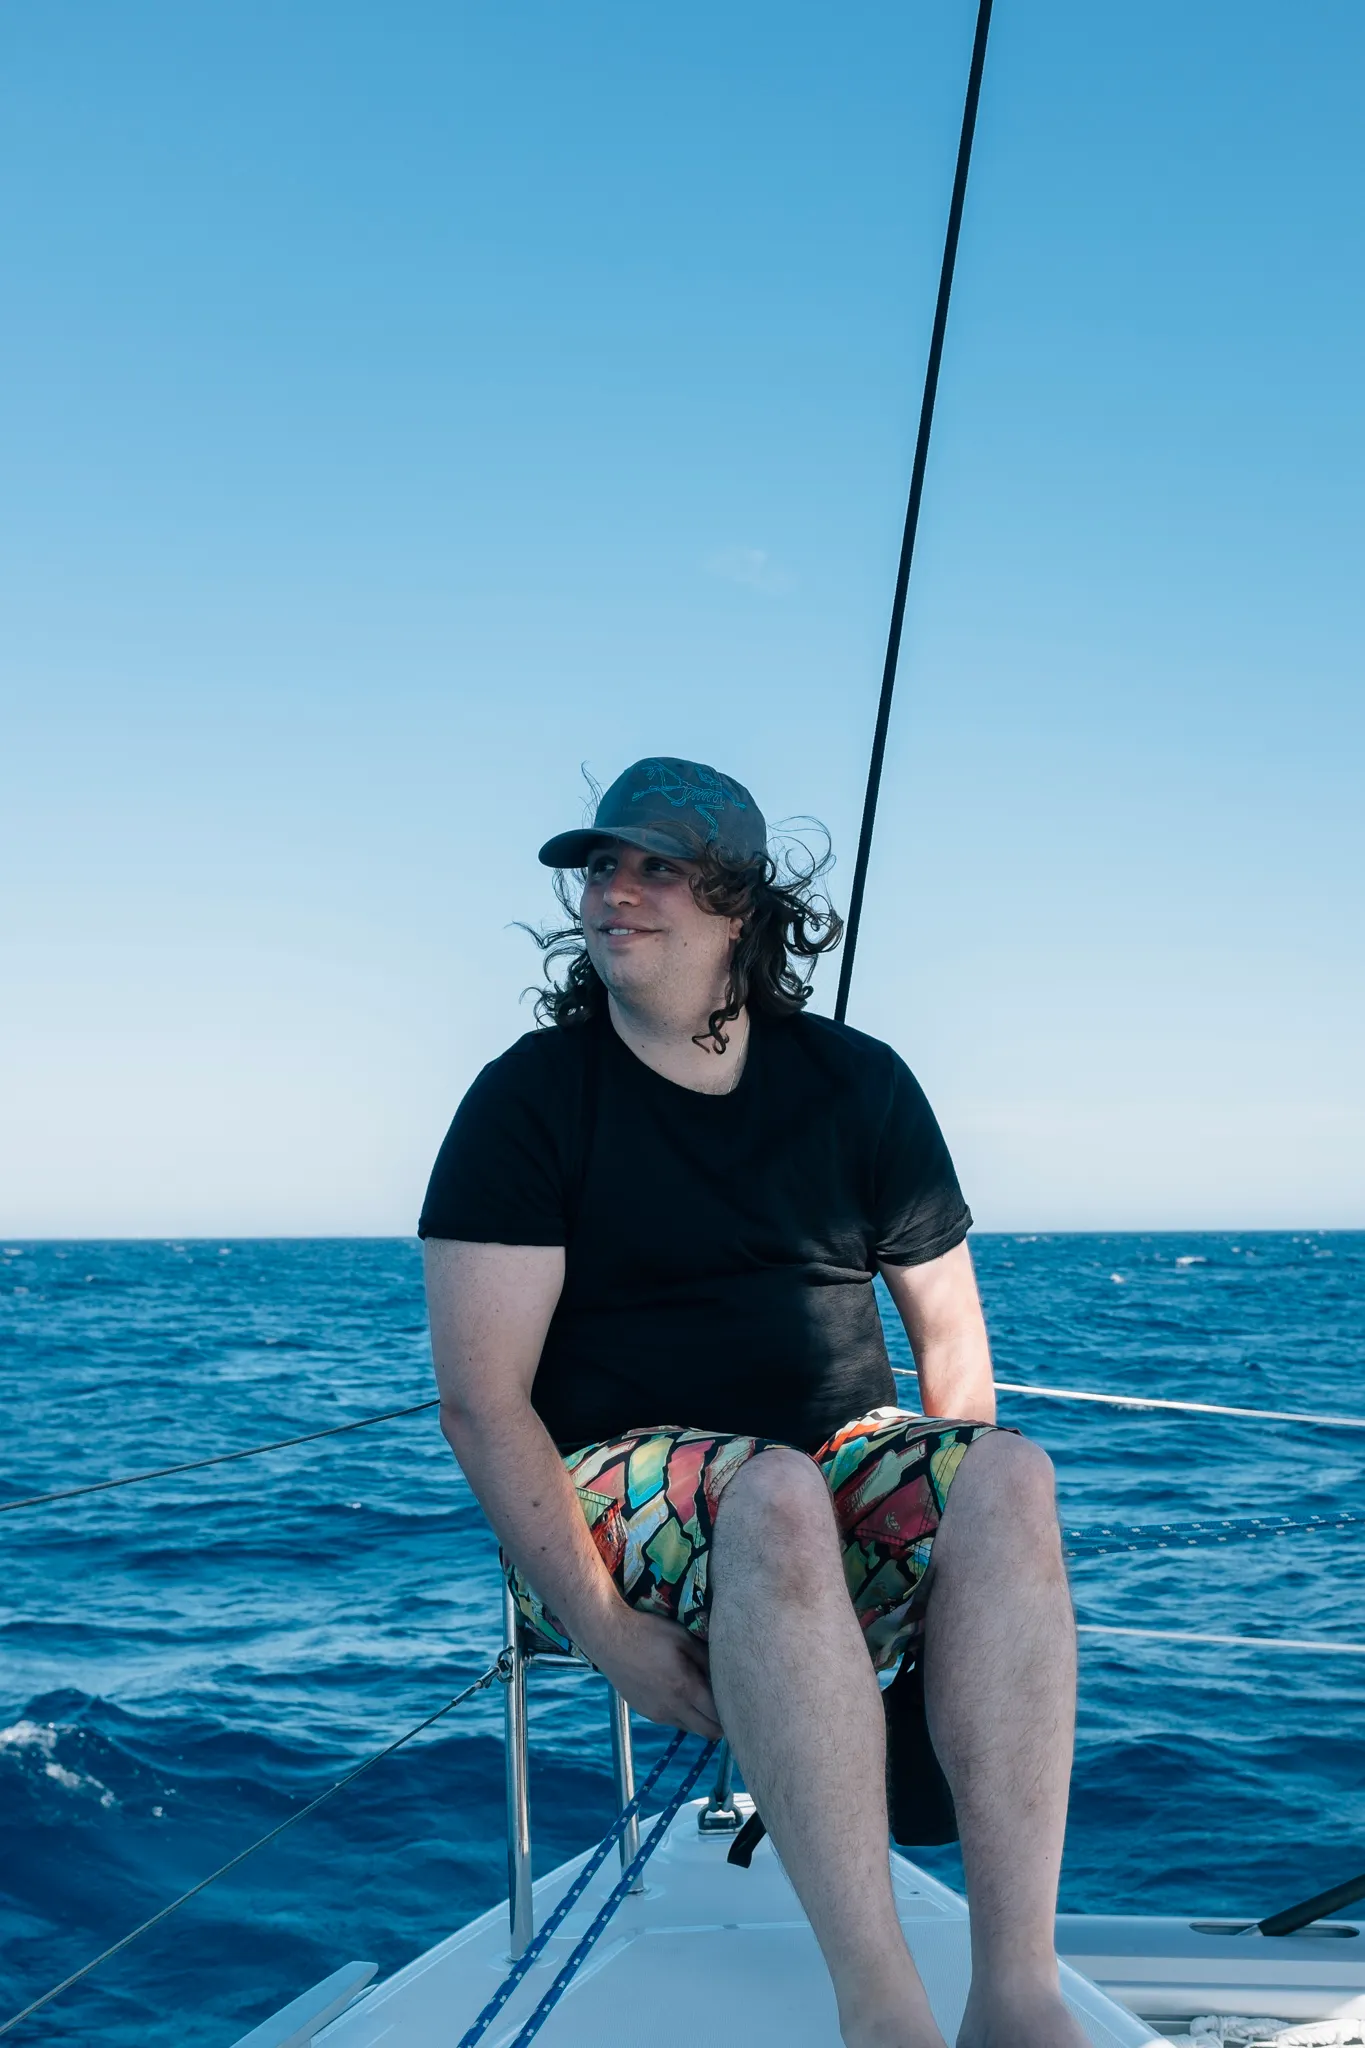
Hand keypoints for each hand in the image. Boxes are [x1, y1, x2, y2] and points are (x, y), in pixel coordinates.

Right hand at [591, 1609, 721, 1739]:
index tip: (741, 1705)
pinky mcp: (645, 1713)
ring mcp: (656, 1713)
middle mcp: (671, 1707)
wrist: (608, 1637)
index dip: (733, 1715)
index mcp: (685, 1688)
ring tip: (704, 1698)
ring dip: (702, 1719)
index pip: (719, 1716)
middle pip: (708, 1732)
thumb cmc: (648, 1631)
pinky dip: (683, 1715)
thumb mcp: (683, 1638)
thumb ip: (708, 1658)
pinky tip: (680, 1692)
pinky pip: (673, 1721)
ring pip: (690, 1728)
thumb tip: (727, 1672)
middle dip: (722, 1724)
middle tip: (729, 1708)